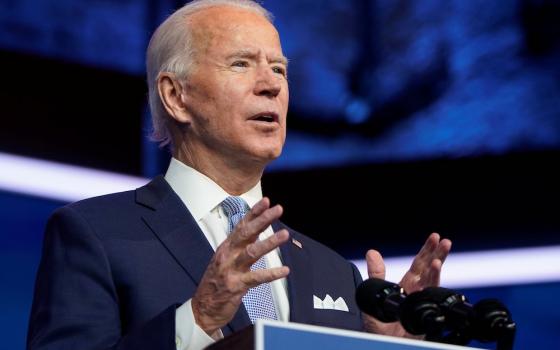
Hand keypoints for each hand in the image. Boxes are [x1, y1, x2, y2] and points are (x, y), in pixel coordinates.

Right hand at [191, 198, 289, 334]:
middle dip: (263, 220)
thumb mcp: (226, 259)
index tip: (266, 201)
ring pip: (252, 252)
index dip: (254, 212)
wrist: (203, 308)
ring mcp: (231, 270)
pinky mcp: (236, 286)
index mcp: (227, 247)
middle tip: (277, 210)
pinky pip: (256, 278)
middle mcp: (228, 255)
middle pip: (246, 233)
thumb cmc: (217, 282)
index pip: (242, 225)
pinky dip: (271, 274)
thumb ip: (240, 246)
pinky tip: (285, 270)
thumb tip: (256, 231)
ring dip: (269, 242)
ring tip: (284, 235)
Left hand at [363, 233, 451, 336]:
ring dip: (437, 267)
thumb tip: (371, 252)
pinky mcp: (423, 312)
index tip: (434, 236)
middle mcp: (417, 291)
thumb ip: (376, 274)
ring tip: (439, 255)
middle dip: (437, 254)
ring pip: (432, 281)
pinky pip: (430, 294)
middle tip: (444, 240)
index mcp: (408, 284)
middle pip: (430, 269)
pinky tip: (435, 268)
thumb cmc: (380, 322)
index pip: (419, 264)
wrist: (382, 342)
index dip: (427, 250)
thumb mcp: (375, 293)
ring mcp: (422, 301)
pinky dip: (433, 280)